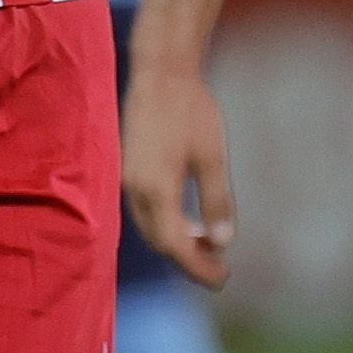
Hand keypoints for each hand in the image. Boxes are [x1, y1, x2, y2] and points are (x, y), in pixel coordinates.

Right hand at [119, 51, 238, 288]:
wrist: (161, 73)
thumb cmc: (191, 110)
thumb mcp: (213, 156)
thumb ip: (217, 200)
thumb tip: (223, 241)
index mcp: (156, 188)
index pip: (175, 245)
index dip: (198, 267)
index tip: (223, 279)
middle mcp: (135, 190)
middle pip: (160, 242)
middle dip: (189, 260)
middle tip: (221, 270)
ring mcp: (128, 181)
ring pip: (151, 228)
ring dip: (179, 243)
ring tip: (211, 247)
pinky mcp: (130, 171)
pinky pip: (147, 211)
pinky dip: (169, 224)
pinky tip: (191, 223)